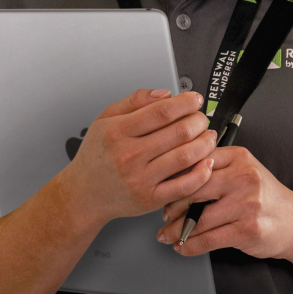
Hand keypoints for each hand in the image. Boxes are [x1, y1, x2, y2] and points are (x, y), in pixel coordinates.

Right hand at [60, 88, 217, 226]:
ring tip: (208, 136)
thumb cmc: (96, 156)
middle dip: (198, 121)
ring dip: (204, 143)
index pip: (161, 112)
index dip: (185, 103)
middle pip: (178, 132)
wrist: (84, 193)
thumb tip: (165, 94)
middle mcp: (128, 155)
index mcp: (117, 132)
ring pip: (185, 157)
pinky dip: (201, 173)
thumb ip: (135, 101)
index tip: (195, 99)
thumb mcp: (105, 119)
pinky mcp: (150, 199)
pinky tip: (207, 162)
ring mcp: (140, 179)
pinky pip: (184, 186)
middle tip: (201, 118)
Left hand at [155, 146, 292, 259]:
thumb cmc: (265, 196)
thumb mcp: (245, 170)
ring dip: (177, 230)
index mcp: (239, 157)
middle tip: (163, 214)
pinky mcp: (247, 230)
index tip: (162, 187)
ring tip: (165, 234)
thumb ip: (215, 166)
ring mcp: (247, 205)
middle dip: (173, 204)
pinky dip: (190, 246)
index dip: (175, 176)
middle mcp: (244, 177)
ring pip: (199, 218)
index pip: (197, 161)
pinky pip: (209, 239)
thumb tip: (174, 172)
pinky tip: (182, 246)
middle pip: (194, 188)